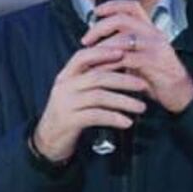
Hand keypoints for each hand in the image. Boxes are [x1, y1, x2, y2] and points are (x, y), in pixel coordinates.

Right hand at [33, 45, 149, 161]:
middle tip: (143, 84)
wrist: (48, 139)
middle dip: (123, 79)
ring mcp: (65, 103)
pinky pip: (96, 116)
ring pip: (99, 96)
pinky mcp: (69, 121)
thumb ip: (92, 78)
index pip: (83, 56)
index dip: (104, 53)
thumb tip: (120, 63)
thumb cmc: (69, 112)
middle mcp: (64, 86)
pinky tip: (127, 122)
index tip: (126, 52)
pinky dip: (114, 118)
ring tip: (141, 107)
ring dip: (124, 101)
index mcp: (66, 75)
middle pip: (97, 77)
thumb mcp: (76, 91)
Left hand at [81, 0, 192, 113]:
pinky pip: (126, 58)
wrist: (181, 93)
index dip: (112, 5)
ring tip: (90, 57)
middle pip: (122, 19)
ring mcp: (155, 47)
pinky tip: (100, 70)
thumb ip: (125, 48)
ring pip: (122, 38)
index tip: (96, 11)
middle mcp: (153, 34)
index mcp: (150, 30)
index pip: (131, 7)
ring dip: (102, 48)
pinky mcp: (154, 62)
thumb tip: (99, 44)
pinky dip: (110, 64)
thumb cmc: (159, 77)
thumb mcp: (142, 57)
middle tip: (86, 40)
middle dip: (99, 28)